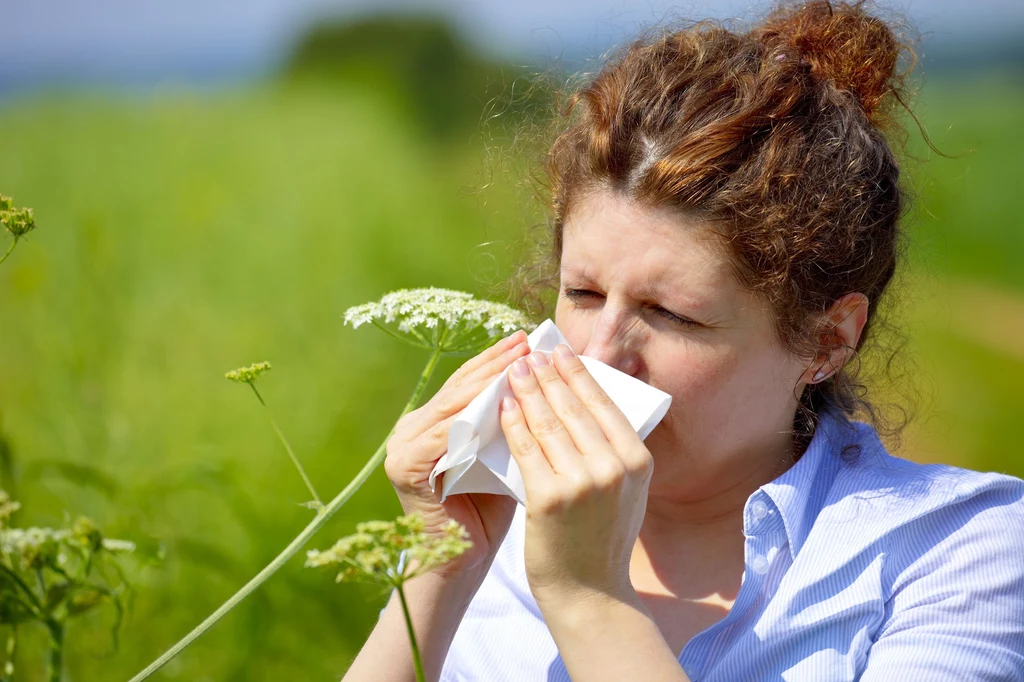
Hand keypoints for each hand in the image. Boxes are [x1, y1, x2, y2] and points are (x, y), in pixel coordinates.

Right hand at [385, 330, 529, 579]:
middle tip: (526, 340)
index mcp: (429, 425)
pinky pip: (444, 434)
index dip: (497, 361)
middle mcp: (409, 431)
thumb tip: (544, 380)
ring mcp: (401, 448)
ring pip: (452, 406)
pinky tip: (501, 399)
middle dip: (495, 363)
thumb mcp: (502, 455)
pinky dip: (473, 415)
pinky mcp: (404, 467)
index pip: (467, 385)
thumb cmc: (490, 511)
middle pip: (458, 388)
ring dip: (487, 381)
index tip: (530, 340)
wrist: (463, 563)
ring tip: (519, 361)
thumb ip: (509, 421)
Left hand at [500, 344, 652, 608]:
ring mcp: (582, 483)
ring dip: (528, 390)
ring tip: (514, 369)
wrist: (589, 592)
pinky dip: (513, 423)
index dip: (578, 374)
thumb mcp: (628, 491)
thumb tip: (591, 399)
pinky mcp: (549, 498)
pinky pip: (526, 449)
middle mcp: (613, 468)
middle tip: (531, 352)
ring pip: (548, 423)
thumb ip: (615, 450)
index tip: (561, 352)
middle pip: (574, 408)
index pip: (603, 404)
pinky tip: (503, 405)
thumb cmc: (603, 538)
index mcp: (637, 462)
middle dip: (549, 374)